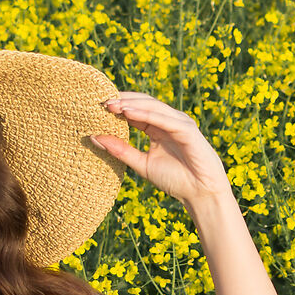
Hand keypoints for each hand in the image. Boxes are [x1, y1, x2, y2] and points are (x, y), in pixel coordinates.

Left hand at [94, 92, 234, 209]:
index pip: (135, 110)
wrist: (200, 194)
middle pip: (142, 103)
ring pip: (152, 107)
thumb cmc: (175, 180)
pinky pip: (164, 119)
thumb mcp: (141, 164)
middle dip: (122, 100)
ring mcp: (179, 123)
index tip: (95, 107)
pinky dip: (145, 114)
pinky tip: (128, 112)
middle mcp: (168, 121)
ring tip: (111, 104)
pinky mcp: (187, 130)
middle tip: (100, 101)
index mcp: (157, 127)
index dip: (117, 107)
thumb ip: (120, 150)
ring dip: (131, 104)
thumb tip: (93, 137)